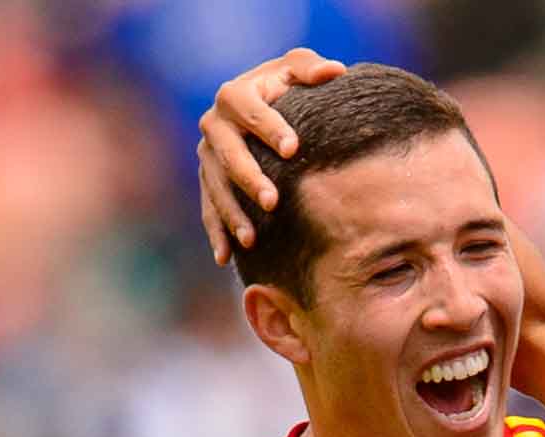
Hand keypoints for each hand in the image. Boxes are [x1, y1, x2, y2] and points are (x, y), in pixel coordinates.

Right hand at [198, 48, 346, 264]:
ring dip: (232, 214)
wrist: (260, 108)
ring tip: (251, 241)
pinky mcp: (208, 182)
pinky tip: (225, 259)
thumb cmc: (286, 89)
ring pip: (215, 187)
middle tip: (272, 202)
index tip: (293, 147)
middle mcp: (214, 125)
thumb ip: (311, 70)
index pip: (248, 109)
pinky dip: (216, 234)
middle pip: (228, 153)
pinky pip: (208, 210)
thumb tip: (336, 71)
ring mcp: (208, 156)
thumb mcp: (296, 72)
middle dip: (249, 178)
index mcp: (235, 96)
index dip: (269, 126)